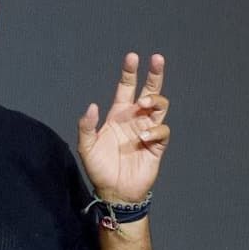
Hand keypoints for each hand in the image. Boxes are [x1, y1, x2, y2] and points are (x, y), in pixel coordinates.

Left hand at [77, 52, 169, 205]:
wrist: (114, 192)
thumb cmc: (100, 169)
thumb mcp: (86, 147)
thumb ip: (87, 126)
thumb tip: (93, 105)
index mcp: (118, 115)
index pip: (126, 88)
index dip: (129, 72)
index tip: (132, 57)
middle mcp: (135, 119)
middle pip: (149, 91)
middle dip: (154, 74)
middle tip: (156, 59)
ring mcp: (147, 130)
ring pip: (160, 106)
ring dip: (154, 100)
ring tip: (143, 104)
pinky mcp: (157, 146)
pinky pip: (162, 131)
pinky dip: (155, 130)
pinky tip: (144, 135)